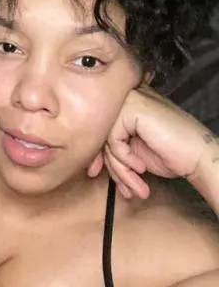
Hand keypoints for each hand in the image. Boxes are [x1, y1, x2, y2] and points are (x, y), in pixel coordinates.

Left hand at [87, 85, 214, 199]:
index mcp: (125, 107)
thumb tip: (88, 163)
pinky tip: (141, 166)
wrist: (198, 156)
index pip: (99, 129)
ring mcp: (130, 100)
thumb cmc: (170, 154)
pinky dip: (125, 158)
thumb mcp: (133, 152)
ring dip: (120, 169)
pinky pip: (114, 138)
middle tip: (123, 188)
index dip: (97, 154)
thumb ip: (112, 149)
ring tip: (135, 186)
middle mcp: (126, 99)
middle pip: (101, 135)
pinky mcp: (133, 107)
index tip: (95, 173)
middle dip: (111, 166)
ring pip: (107, 140)